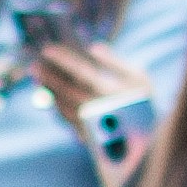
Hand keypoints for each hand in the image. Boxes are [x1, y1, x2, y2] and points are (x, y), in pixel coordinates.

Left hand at [29, 37, 150, 129]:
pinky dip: (55, 104)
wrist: (151, 139)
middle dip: (49, 75)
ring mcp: (92, 125)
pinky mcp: (87, 136)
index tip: (48, 49)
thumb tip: (93, 47)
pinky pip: (66, 118)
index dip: (63, 59)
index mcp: (112, 91)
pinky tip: (49, 94)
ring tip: (38, 76)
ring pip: (63, 105)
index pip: (82, 71)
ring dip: (48, 90)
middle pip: (67, 89)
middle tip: (35, 64)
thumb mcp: (139, 78)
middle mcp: (100, 109)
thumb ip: (116, 62)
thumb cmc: (143, 102)